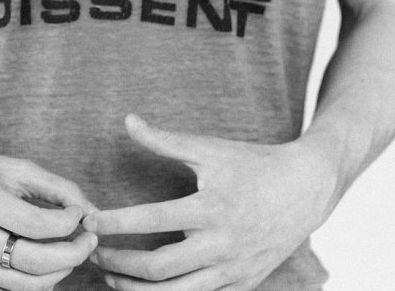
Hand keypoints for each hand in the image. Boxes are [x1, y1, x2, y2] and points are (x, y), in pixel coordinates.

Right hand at [0, 146, 98, 290]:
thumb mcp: (14, 168)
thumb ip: (56, 187)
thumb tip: (90, 211)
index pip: (37, 225)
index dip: (69, 223)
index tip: (81, 213)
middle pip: (35, 262)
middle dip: (74, 253)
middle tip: (89, 239)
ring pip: (26, 287)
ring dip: (60, 272)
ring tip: (71, 252)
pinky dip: (35, 287)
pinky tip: (47, 268)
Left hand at [82, 115, 334, 290]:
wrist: (306, 189)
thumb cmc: (252, 163)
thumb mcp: (209, 148)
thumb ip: (165, 140)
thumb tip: (128, 120)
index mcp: (211, 207)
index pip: (152, 220)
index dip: (115, 222)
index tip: (88, 220)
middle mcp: (221, 244)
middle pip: (158, 268)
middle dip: (119, 264)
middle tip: (92, 253)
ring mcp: (233, 270)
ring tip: (110, 279)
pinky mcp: (241, 284)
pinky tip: (145, 289)